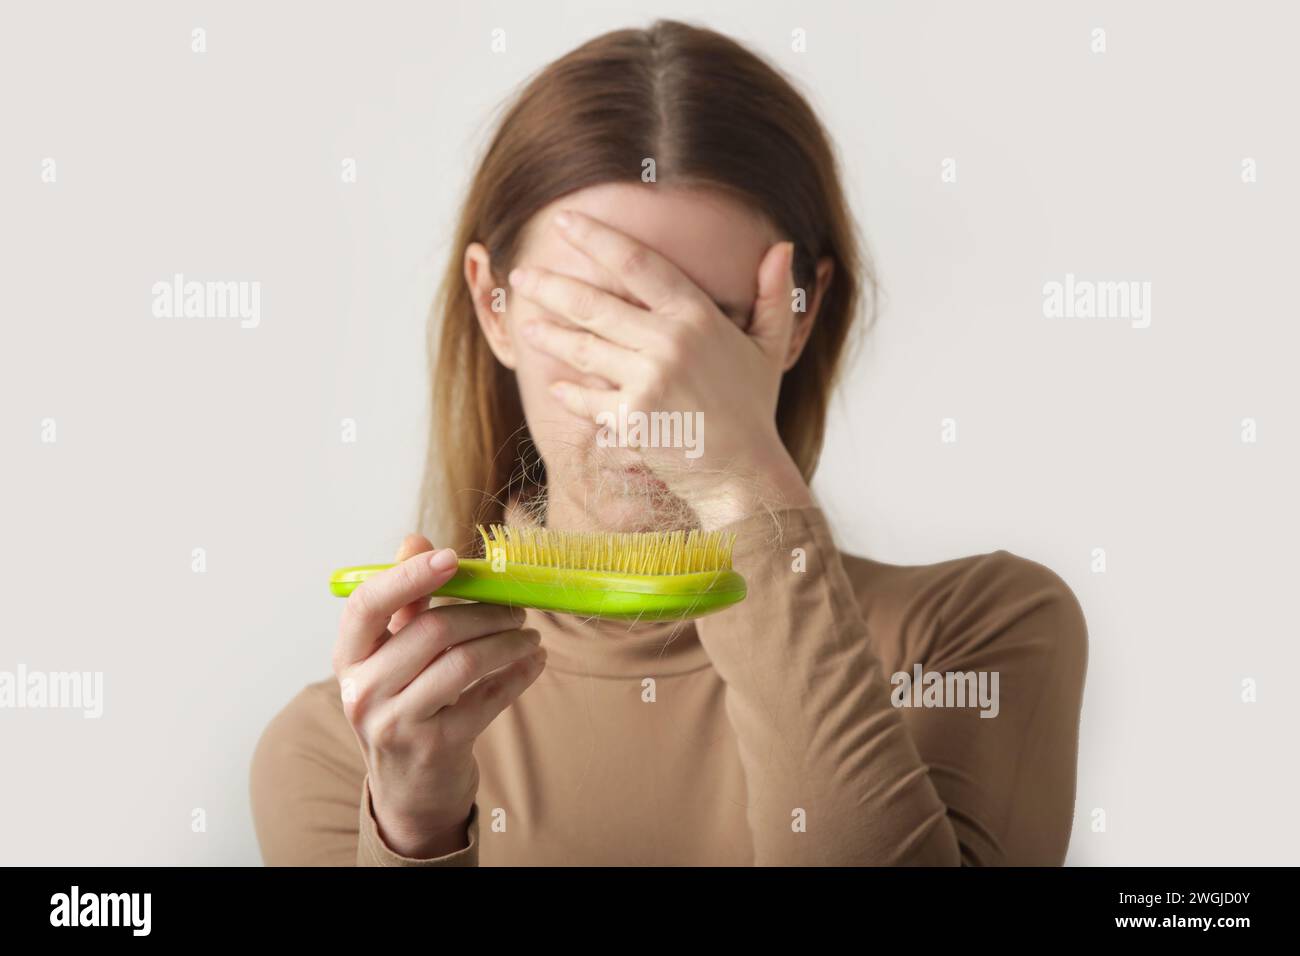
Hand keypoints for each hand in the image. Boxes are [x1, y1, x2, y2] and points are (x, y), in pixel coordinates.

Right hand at [331, 534, 546, 857]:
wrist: (409, 788)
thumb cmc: (404, 704)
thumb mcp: (393, 656)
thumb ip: (404, 601)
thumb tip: (416, 540)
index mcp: (349, 658)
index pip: (367, 604)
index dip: (410, 576)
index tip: (452, 558)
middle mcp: (362, 692)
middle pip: (432, 630)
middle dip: (485, 612)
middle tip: (517, 608)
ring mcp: (395, 724)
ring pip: (465, 662)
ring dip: (508, 642)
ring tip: (530, 635)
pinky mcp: (434, 748)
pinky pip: (489, 698)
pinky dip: (519, 674)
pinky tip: (535, 662)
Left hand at [506, 209, 812, 526]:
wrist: (745, 474)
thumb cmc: (754, 410)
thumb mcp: (769, 349)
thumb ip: (773, 295)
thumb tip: (783, 246)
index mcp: (696, 316)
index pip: (638, 263)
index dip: (597, 238)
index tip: (566, 219)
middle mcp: (668, 343)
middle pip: (595, 303)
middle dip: (552, 286)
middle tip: (522, 274)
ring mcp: (647, 381)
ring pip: (583, 348)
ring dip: (548, 335)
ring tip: (525, 323)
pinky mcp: (630, 419)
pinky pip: (586, 398)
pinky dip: (568, 391)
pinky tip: (554, 383)